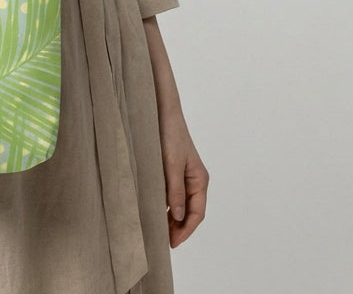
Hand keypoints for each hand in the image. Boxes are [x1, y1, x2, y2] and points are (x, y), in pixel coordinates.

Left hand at [159, 106, 208, 247]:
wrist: (161, 110)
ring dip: (171, 217)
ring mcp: (183, 175)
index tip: (172, 243)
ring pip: (179, 204)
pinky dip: (164, 204)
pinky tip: (153, 209)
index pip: (197, 214)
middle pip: (189, 211)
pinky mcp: (171, 169)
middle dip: (178, 227)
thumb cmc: (169, 134)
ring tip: (157, 230)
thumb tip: (178, 217)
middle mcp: (194, 179)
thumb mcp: (171, 165)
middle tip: (162, 241)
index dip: (185, 230)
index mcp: (199, 179)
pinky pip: (170, 193)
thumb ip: (175, 191)